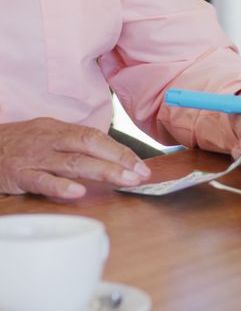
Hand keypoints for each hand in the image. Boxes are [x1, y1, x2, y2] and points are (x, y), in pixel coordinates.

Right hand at [0, 118, 149, 198]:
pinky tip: (77, 192)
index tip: (141, 166)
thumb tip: (109, 159)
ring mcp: (34, 157)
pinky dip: (60, 186)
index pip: (96, 137)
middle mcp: (50, 140)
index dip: (121, 151)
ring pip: (72, 162)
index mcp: (59, 130)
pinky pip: (40, 181)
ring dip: (102, 172)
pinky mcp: (18, 175)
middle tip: (140, 175)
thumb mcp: (47, 136)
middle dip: (118, 160)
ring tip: (124, 181)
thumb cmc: (18, 144)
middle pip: (89, 145)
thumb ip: (74, 146)